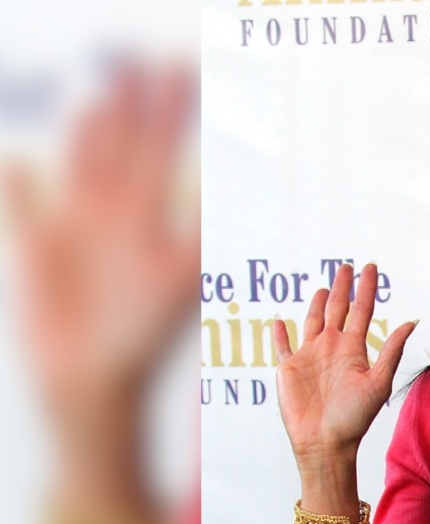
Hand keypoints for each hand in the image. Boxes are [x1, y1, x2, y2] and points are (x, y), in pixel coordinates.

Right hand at [7, 65, 198, 414]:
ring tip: (105, 94)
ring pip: (78, 160)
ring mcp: (72, 222)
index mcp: (146, 214)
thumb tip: (232, 199)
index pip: (161, 148)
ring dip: (89, 128)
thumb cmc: (142, 335)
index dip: (170, 111)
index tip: (185, 69)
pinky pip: (23, 202)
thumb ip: (203, 236)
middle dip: (136, 103)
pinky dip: (18, 182)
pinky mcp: (35, 244)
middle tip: (151, 59)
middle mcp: (112, 210)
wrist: (94, 381)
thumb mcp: (180, 282)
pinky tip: (17, 158)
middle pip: (123, 143)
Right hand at [273, 263, 415, 479]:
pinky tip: (279, 322)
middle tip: (347, 266)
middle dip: (342, 287)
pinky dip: (280, 334)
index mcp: (354, 349)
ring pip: (313, 322)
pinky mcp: (289, 369)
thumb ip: (392, 350)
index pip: (362, 310)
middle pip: (338, 309)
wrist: (326, 443)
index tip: (371, 267)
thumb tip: (412, 321)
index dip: (367, 289)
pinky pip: (283, 347)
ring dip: (317, 305)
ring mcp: (310, 357)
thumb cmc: (354, 418)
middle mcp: (333, 348)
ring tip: (323, 288)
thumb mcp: (378, 381)